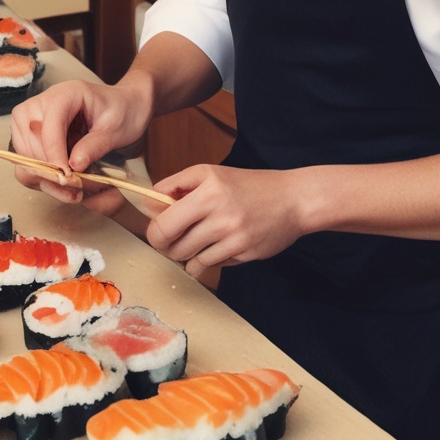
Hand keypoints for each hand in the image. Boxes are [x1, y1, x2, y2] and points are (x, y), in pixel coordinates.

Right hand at [9, 79, 150, 207]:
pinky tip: (64, 187)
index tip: (67, 177)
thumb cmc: (123, 111)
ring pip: (23, 153)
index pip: (48, 124)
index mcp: (66, 94)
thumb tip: (73, 166)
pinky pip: (27, 160)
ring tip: (71, 191)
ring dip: (43, 176)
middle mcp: (44, 102)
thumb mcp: (116, 129)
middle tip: (72, 187)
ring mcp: (35, 118)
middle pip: (29, 139)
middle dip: (48, 168)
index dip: (54, 153)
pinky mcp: (34, 135)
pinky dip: (41, 177)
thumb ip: (94, 146)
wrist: (127, 107)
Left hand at [147, 165, 306, 280]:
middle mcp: (221, 215)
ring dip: (188, 255)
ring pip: (191, 261)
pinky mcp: (245, 254)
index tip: (159, 230)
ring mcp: (234, 237)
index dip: (154, 232)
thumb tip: (148, 204)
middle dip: (168, 247)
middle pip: (174, 247)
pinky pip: (212, 265)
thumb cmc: (247, 184)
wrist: (292, 199)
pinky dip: (208, 260)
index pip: (163, 224)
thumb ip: (175, 185)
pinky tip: (216, 247)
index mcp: (208, 190)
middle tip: (175, 239)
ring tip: (197, 241)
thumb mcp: (209, 173)